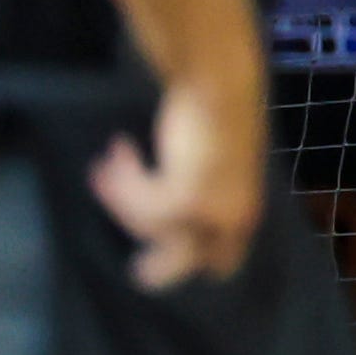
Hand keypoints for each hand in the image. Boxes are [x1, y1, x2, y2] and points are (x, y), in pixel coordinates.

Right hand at [90, 83, 261, 288]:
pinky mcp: (185, 198)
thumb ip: (203, 194)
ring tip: (110, 163)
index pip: (222, 263)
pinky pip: (137, 205)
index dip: (188, 261)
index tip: (156, 251)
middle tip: (134, 271)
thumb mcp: (218, 167)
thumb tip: (164, 224)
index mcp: (245, 214)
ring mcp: (209, 212)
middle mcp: (232, 221)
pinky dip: (121, 179)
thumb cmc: (217, 117)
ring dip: (121, 197)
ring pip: (146, 227)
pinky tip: (120, 148)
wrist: (220, 84)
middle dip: (154, 268)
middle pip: (181, 266)